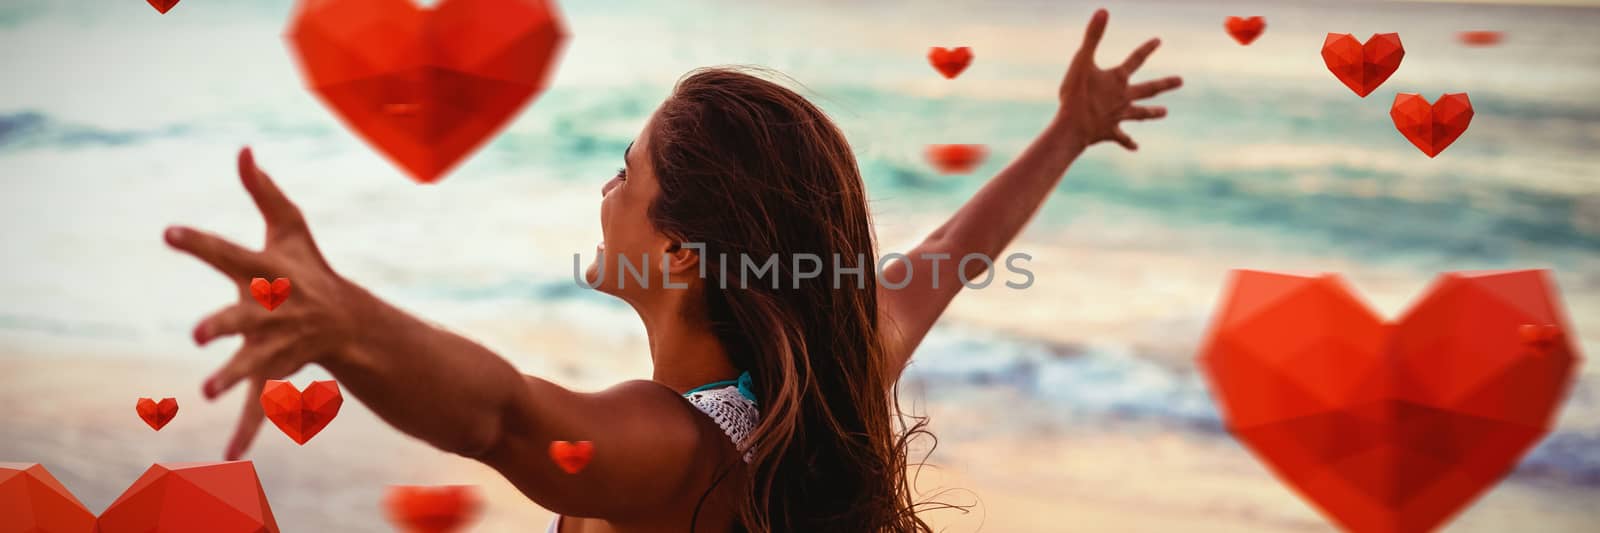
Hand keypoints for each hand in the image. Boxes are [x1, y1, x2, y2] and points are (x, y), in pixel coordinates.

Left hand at [164, 147, 361, 459]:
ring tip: (206, 391)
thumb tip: (244, 149)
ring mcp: (276, 344)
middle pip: (245, 316)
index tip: (167, 233)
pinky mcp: (275, 371)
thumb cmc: (310, 268)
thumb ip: (264, 192)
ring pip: (252, 364)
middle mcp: (273, 309)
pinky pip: (259, 404)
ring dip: (232, 377)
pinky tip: (229, 455)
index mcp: (269, 272)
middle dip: (225, 324)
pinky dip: (247, 430)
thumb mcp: (290, 228)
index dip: (199, 243)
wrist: (348, 321)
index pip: (229, 253)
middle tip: (199, 332)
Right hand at [1055, 8, 1182, 150]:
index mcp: (1118, 80)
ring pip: (1140, 114)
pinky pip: (1121, 138)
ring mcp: (1118, 116)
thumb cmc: (1076, 94)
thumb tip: (1103, 11)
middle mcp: (1123, 98)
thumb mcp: (1082, 61)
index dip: (1147, 49)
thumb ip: (1092, 37)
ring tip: (1165, 113)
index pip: (1136, 60)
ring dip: (1152, 113)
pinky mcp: (1109, 132)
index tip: (1159, 41)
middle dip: (1164, 84)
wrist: (1073, 128)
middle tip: (1181, 81)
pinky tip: (1135, 147)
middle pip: (1148, 90)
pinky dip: (1128, 143)